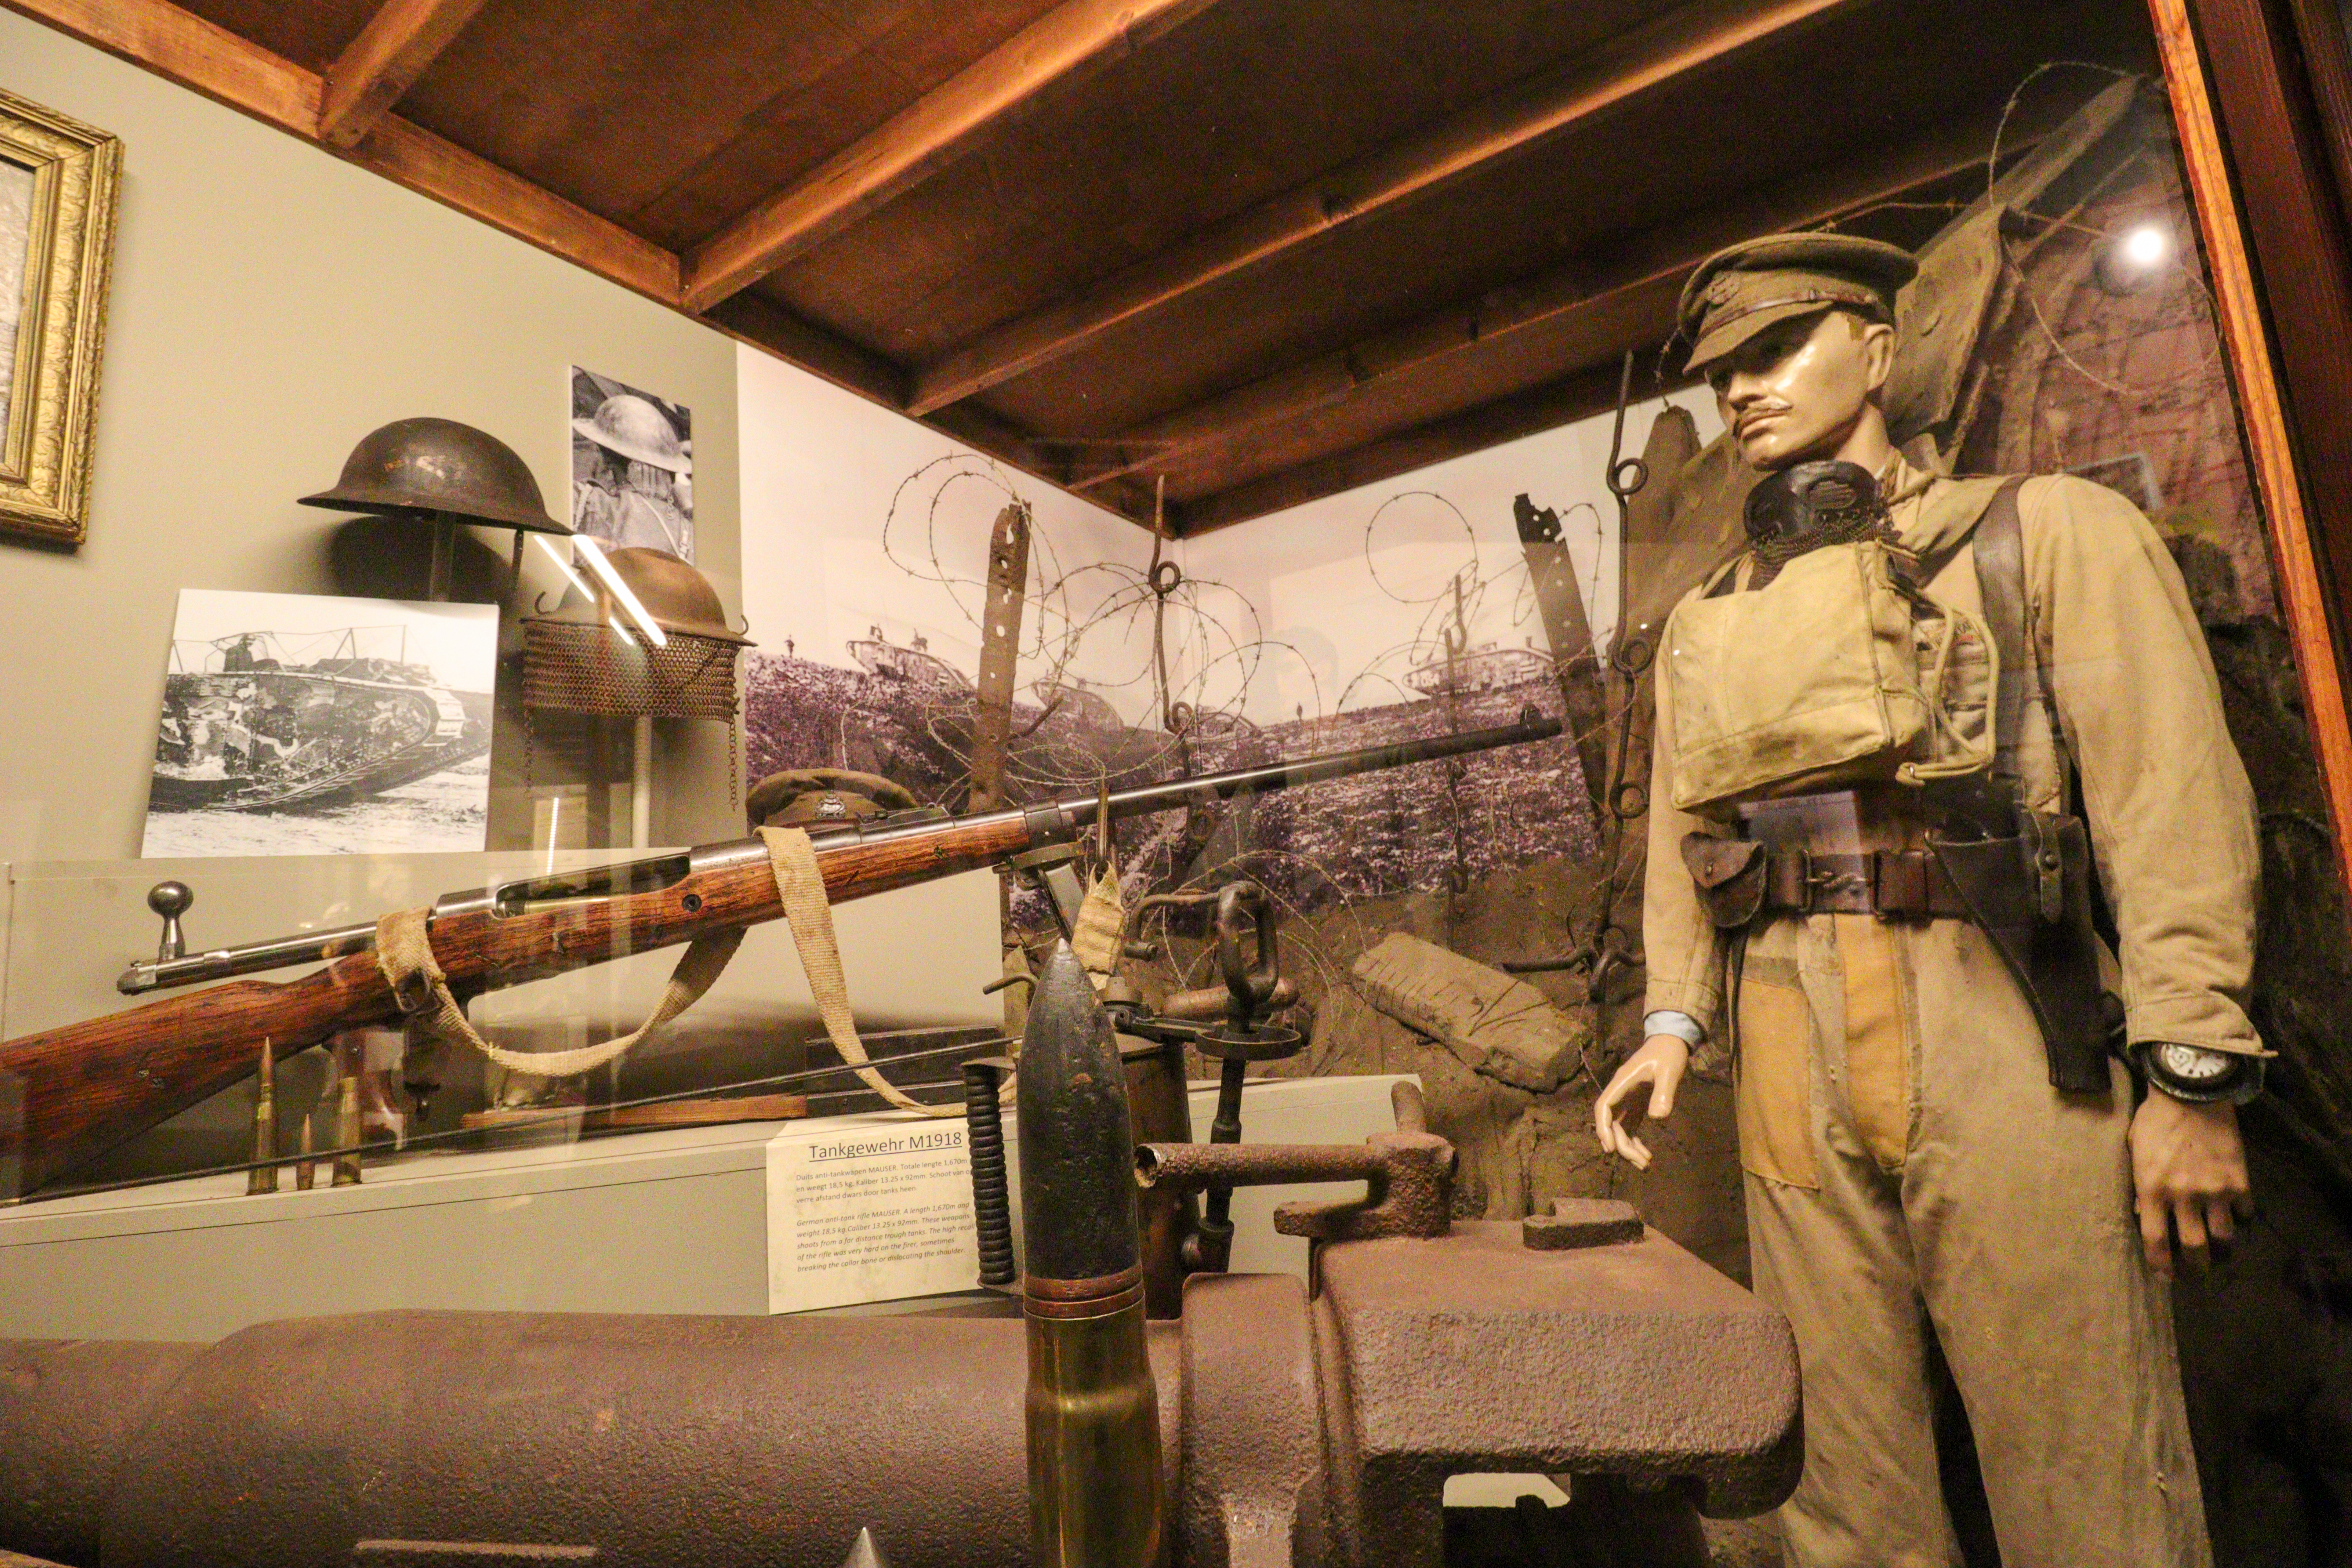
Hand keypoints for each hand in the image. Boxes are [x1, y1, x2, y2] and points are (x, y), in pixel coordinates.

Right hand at [1595, 1035, 1690, 1169]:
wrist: (1671, 1042)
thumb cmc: (1668, 1054)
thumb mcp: (1669, 1071)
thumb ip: (1663, 1093)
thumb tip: (1657, 1118)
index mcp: (1622, 1083)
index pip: (1603, 1108)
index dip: (1603, 1129)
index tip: (1610, 1148)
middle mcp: (1620, 1093)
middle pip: (1612, 1124)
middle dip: (1623, 1146)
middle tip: (1641, 1164)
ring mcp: (1627, 1100)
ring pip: (1620, 1129)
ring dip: (1629, 1148)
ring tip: (1645, 1165)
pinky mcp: (1636, 1105)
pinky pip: (1630, 1128)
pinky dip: (1635, 1142)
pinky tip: (1647, 1155)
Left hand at [2130, 1093, 2252, 1279]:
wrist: (2191, 1093)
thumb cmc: (2155, 1119)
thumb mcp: (2135, 1151)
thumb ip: (2141, 1185)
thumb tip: (2145, 1214)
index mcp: (2152, 1190)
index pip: (2155, 1240)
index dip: (2161, 1263)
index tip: (2165, 1276)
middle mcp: (2183, 1196)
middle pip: (2194, 1247)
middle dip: (2196, 1266)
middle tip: (2198, 1272)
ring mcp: (2214, 1191)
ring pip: (2223, 1236)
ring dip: (2221, 1246)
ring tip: (2219, 1249)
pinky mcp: (2239, 1181)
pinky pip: (2244, 1212)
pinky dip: (2241, 1217)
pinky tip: (2236, 1215)